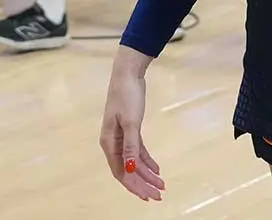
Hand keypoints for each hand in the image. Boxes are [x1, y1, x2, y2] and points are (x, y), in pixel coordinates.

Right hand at [100, 67, 164, 200]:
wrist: (127, 74)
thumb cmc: (127, 96)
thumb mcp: (131, 122)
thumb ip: (131, 146)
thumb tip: (130, 168)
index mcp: (109, 143)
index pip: (121, 172)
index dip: (134, 186)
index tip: (148, 196)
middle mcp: (113, 143)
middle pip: (128, 170)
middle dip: (143, 184)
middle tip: (159, 195)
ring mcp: (121, 137)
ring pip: (134, 162)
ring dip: (147, 174)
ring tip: (161, 185)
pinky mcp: (129, 129)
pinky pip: (138, 151)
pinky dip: (147, 160)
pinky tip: (156, 169)